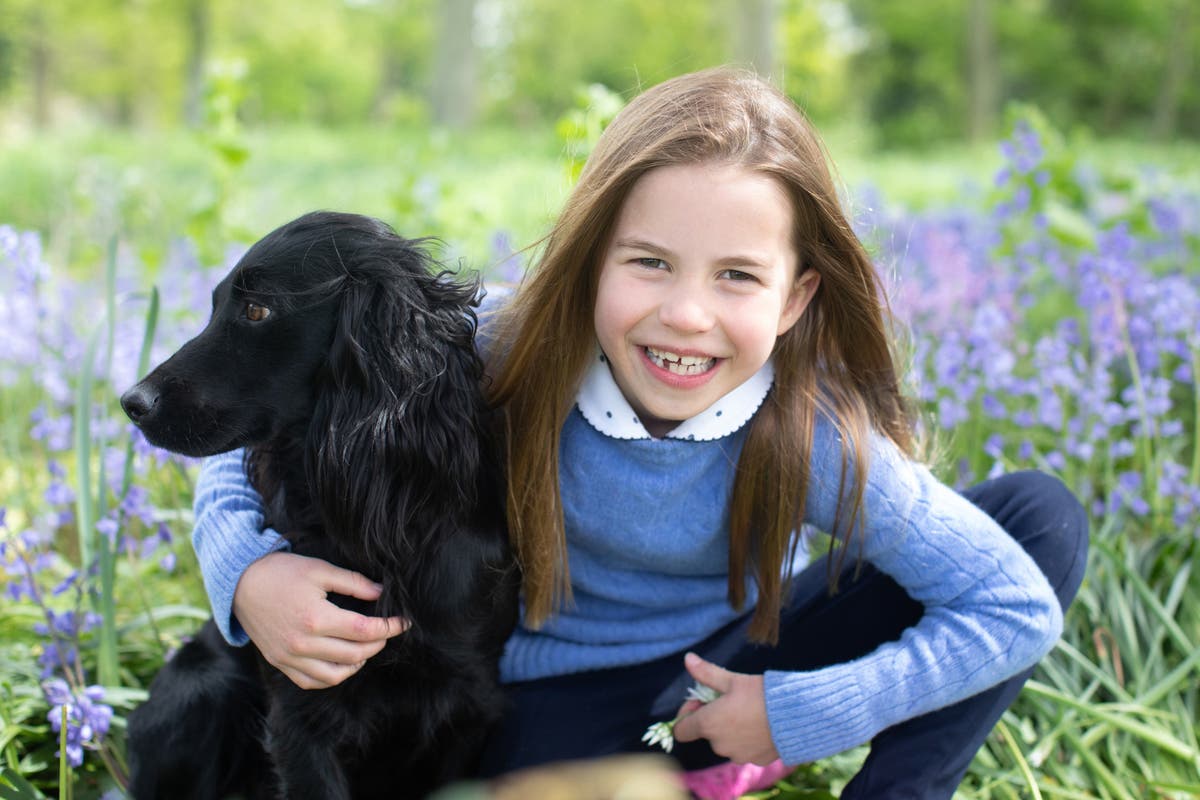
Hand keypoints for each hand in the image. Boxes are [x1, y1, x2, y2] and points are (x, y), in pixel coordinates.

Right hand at [233, 551, 408, 689]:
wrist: (241, 584)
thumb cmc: (281, 573)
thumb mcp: (320, 569)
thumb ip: (354, 582)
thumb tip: (382, 593)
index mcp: (315, 618)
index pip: (364, 631)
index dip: (389, 627)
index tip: (403, 622)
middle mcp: (303, 644)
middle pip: (355, 653)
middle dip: (378, 643)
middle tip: (387, 630)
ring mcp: (290, 658)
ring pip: (336, 674)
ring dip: (358, 662)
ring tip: (367, 647)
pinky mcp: (280, 663)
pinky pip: (312, 682)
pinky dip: (333, 676)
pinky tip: (344, 661)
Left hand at [670, 652, 779, 765]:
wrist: (797, 716)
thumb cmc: (762, 695)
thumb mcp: (732, 680)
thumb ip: (706, 673)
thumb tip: (687, 658)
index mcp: (708, 724)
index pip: (681, 730)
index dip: (688, 714)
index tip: (703, 701)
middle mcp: (718, 745)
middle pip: (707, 732)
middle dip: (714, 718)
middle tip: (732, 701)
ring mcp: (737, 755)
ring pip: (726, 741)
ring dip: (731, 729)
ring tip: (750, 712)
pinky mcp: (755, 761)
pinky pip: (744, 749)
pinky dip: (748, 739)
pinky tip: (762, 725)